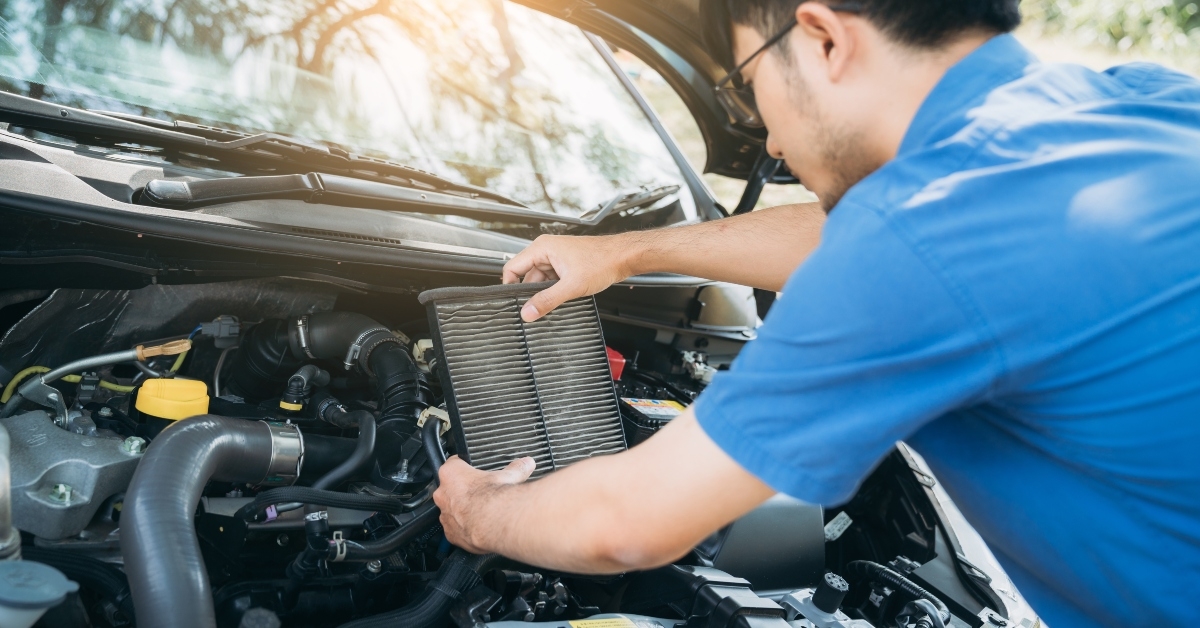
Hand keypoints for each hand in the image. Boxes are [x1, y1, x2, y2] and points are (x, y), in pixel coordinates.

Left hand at [434, 455, 535, 553]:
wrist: (495, 522)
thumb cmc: (496, 496)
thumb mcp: (509, 476)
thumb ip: (517, 468)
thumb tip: (527, 463)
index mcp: (452, 473)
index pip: (453, 464)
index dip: (465, 468)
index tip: (474, 472)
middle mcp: (443, 493)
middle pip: (449, 489)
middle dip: (463, 492)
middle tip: (481, 494)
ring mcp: (445, 515)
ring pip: (450, 510)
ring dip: (462, 511)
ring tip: (481, 513)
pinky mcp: (451, 534)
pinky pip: (455, 530)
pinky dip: (465, 529)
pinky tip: (479, 528)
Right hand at [502, 234, 639, 321]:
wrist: (623, 257)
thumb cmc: (602, 261)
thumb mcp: (571, 286)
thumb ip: (547, 300)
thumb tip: (528, 311)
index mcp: (542, 248)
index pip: (512, 268)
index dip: (510, 286)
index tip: (514, 303)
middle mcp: (546, 250)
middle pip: (526, 276)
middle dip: (532, 293)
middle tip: (539, 306)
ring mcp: (556, 257)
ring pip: (540, 280)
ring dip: (546, 292)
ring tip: (559, 298)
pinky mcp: (564, 265)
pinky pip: (551, 280)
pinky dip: (555, 289)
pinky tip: (565, 295)